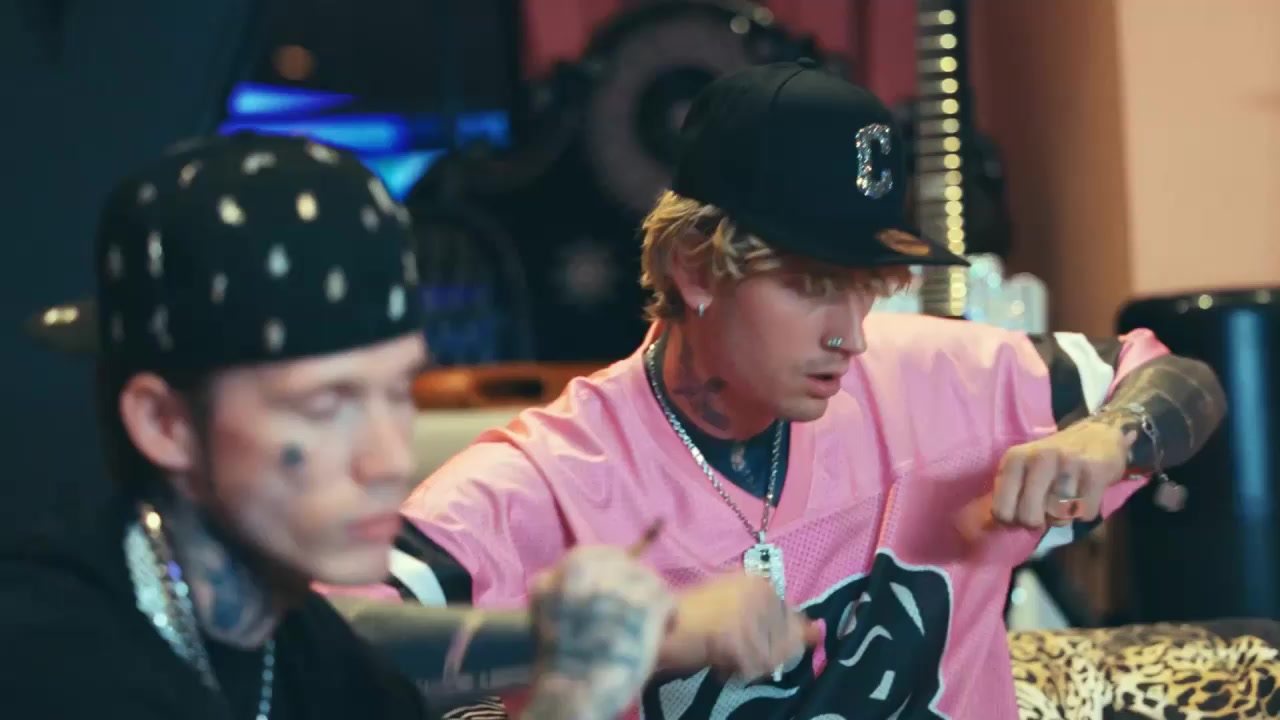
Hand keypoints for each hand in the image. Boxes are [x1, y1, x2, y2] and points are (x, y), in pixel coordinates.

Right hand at [524, 529, 673, 719]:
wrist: (574, 689)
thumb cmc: (561, 653)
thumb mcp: (548, 604)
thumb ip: (564, 581)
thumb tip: (592, 567)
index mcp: (569, 568)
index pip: (605, 555)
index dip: (616, 572)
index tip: (620, 589)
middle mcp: (596, 571)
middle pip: (630, 566)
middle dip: (635, 587)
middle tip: (635, 611)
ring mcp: (622, 587)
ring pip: (650, 580)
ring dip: (651, 601)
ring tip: (646, 623)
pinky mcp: (645, 606)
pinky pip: (666, 598)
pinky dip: (668, 614)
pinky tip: (661, 628)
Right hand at [659, 572, 819, 680]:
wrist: (655, 625)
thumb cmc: (690, 618)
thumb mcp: (738, 612)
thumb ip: (778, 622)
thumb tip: (816, 633)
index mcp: (759, 581)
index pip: (792, 620)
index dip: (773, 639)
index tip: (744, 640)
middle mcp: (759, 591)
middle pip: (785, 641)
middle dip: (761, 654)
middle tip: (728, 649)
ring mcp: (749, 612)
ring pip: (771, 658)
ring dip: (747, 665)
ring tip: (721, 655)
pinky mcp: (737, 633)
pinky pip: (752, 668)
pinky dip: (735, 672)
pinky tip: (717, 662)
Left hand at [957, 421, 1137, 541]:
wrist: (1100, 434)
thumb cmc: (1055, 459)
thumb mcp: (1024, 467)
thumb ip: (1008, 493)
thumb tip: (989, 527)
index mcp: (1015, 459)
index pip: (1002, 509)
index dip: (1012, 521)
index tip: (1021, 514)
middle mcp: (1039, 458)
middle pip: (1030, 517)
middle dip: (1039, 522)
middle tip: (1046, 510)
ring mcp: (1069, 464)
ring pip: (1058, 517)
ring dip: (1063, 516)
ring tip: (1067, 499)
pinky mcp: (1095, 472)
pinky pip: (1084, 514)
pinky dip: (1084, 513)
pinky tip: (1085, 496)